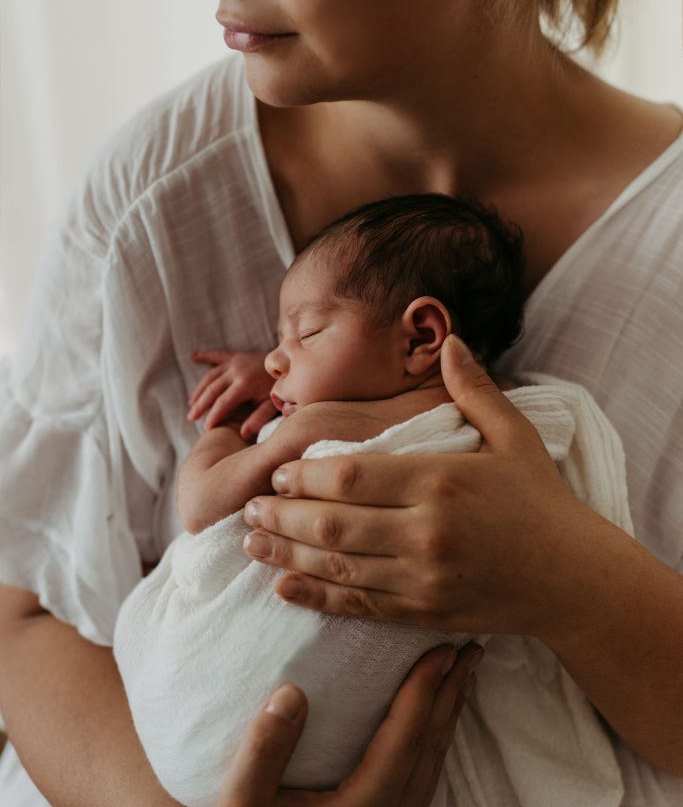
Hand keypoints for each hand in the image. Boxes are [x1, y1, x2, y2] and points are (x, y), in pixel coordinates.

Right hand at [188, 350, 275, 436]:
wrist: (290, 363)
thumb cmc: (282, 386)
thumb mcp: (273, 405)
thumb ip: (258, 418)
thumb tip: (243, 434)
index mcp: (245, 384)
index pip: (223, 403)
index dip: (213, 416)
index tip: (206, 428)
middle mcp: (236, 371)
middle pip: (212, 390)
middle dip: (200, 405)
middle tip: (191, 418)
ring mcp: (235, 362)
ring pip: (210, 376)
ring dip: (199, 389)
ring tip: (191, 403)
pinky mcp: (236, 356)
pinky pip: (217, 355)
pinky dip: (205, 355)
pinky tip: (193, 357)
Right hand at [216, 642, 482, 805]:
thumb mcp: (242, 803)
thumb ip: (264, 753)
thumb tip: (291, 693)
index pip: (406, 737)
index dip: (425, 689)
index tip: (442, 649)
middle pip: (430, 750)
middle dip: (451, 695)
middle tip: (468, 652)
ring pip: (431, 768)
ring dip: (445, 718)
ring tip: (454, 680)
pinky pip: (420, 781)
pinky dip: (430, 744)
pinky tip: (425, 728)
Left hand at [242, 335, 591, 640]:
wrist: (571, 578)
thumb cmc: (540, 499)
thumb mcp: (513, 434)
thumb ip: (474, 388)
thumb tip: (450, 338)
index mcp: (440, 481)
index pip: (350, 477)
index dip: (303, 476)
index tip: (277, 471)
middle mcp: (426, 532)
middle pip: (332, 523)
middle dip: (281, 514)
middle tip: (249, 507)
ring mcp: (423, 579)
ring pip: (337, 567)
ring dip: (287, 553)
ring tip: (251, 540)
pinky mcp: (424, 613)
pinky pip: (358, 606)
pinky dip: (316, 597)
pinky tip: (283, 586)